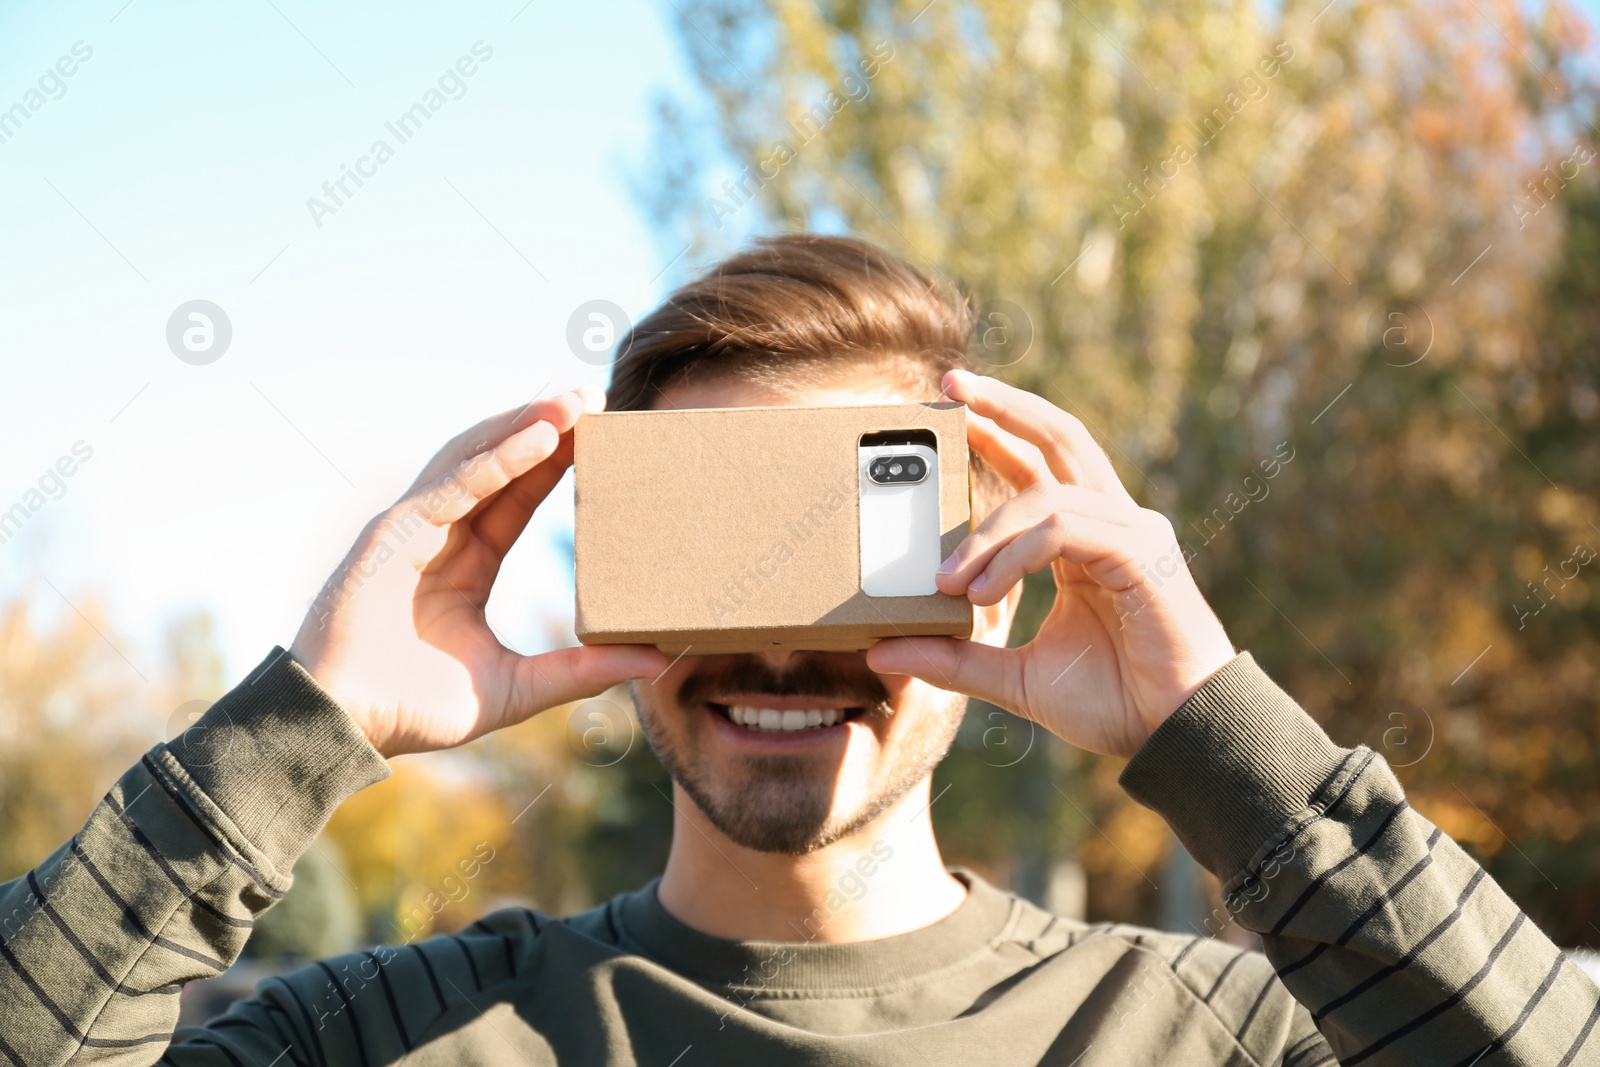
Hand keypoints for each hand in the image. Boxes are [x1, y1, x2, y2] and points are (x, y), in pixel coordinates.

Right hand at [289, 386, 668, 757]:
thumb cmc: (418, 709)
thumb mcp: (519, 687)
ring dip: (524, 425)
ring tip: (574, 400)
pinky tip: (537, 438)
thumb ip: (583, 670)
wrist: (347, 726)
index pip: (519, 496)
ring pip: (475, 459)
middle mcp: (441, 534)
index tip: (602, 434)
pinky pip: (453, 487)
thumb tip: (659, 660)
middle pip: (499, 463)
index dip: (556, 462)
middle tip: (595, 395)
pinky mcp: (393, 536)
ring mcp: (414, 529)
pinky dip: (495, 459)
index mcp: (468, 562)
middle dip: (545, 426)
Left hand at [866, 371, 1236, 757]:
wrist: (1175, 738)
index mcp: (1087, 539)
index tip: (949, 404)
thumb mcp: (1014, 678)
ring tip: (945, 581)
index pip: (1040, 464)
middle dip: (1004, 407)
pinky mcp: (1143, 555)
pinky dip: (1016, 554)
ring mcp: (1133, 533)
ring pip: (1050, 495)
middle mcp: (1113, 522)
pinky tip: (984, 591)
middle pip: (1061, 436)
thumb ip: (953, 659)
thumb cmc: (1113, 701)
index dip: (998, 428)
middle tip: (950, 388)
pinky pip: (1066, 530)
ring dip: (986, 532)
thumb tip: (881, 649)